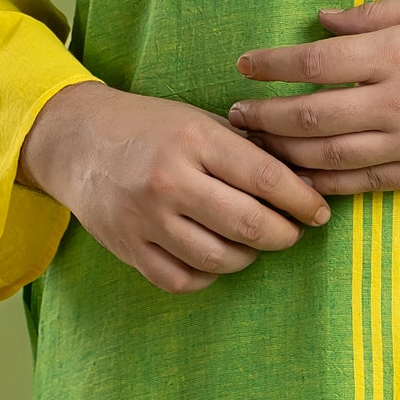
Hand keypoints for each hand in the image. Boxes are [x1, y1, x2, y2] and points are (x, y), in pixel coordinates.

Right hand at [17, 82, 332, 294]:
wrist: (79, 141)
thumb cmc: (152, 126)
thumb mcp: (199, 120)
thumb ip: (245, 147)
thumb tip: (302, 176)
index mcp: (194, 140)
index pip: (266, 178)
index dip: (302, 200)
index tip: (320, 210)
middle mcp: (171, 181)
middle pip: (249, 225)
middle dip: (285, 233)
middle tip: (296, 230)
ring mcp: (147, 220)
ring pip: (220, 259)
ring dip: (251, 256)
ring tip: (258, 241)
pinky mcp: (129, 250)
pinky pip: (184, 279)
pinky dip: (210, 274)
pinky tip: (218, 256)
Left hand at [226, 0, 399, 196]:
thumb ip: (372, 15)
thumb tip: (322, 21)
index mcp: (398, 53)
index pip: (315, 62)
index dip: (272, 65)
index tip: (244, 65)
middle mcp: (399, 102)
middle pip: (312, 117)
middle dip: (265, 117)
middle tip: (235, 114)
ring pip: (330, 158)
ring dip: (285, 155)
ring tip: (256, 147)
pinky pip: (365, 184)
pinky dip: (327, 184)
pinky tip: (301, 178)